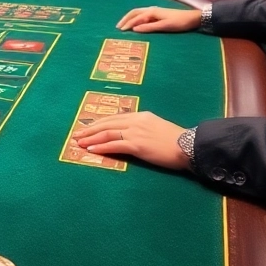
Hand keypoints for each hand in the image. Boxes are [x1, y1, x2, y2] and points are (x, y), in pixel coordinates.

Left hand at [71, 112, 189, 170]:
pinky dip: (101, 147)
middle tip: (77, 135)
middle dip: (90, 130)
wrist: (188, 146)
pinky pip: (115, 145)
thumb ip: (142, 127)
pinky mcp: (137, 145)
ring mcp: (135, 132)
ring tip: (80, 143)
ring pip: (107, 133)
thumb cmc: (175, 140)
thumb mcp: (156, 127)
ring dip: (91, 138)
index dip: (98, 123)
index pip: (114, 118)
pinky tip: (92, 150)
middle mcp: (135, 121)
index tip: (87, 127)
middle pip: (107, 123)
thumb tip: (128, 133)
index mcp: (140, 115)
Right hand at [116, 6, 201, 32]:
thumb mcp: (164, 26)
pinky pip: (143, 16)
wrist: (193, 18)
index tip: (121, 31)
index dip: (128, 24)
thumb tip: (135, 29)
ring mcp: (155, 12)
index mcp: (152, 12)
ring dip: (130, 19)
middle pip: (135, 12)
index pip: (136, 17)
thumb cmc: (179, 22)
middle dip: (126, 19)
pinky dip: (136, 20)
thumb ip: (149, 27)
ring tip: (124, 25)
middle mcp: (151, 10)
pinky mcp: (158, 15)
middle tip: (118, 27)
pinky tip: (135, 24)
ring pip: (138, 13)